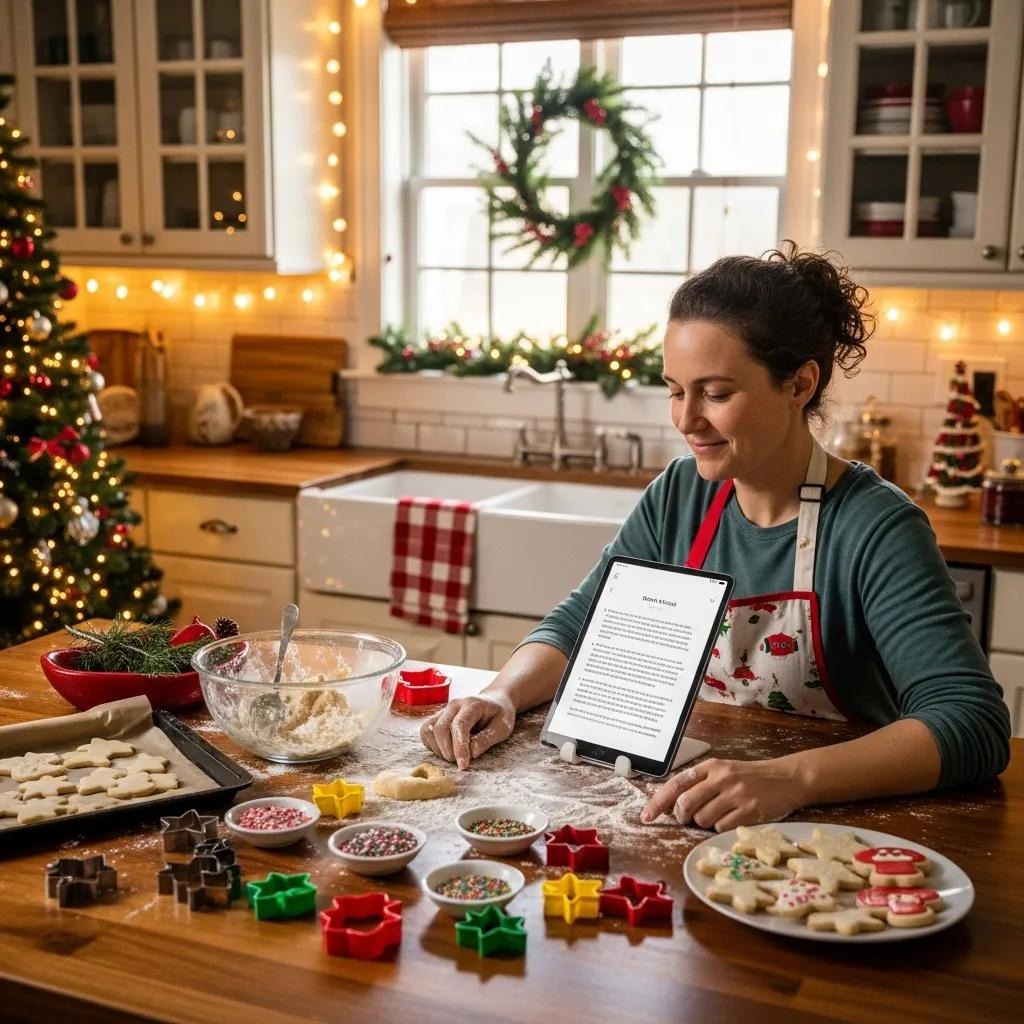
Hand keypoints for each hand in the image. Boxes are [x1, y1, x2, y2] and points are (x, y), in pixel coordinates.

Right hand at [419, 694, 516, 769]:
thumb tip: (471, 753)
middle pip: (441, 728)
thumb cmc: (500, 714)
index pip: (459, 725)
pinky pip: (426, 732)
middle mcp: (454, 705)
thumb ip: (487, 739)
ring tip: (454, 755)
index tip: (463, 765)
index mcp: (472, 704)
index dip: (459, 747)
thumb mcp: (502, 727)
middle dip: (448, 751)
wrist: (494, 701)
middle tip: (461, 762)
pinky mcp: (437, 717)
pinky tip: (446, 750)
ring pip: (429, 730)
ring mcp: (443, 710)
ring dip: (439, 749)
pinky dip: (432, 745)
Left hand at [639, 756, 809, 831]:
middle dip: (682, 816)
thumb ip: (699, 784)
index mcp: (711, 767)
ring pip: (702, 819)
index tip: (646, 816)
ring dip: (704, 822)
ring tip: (718, 814)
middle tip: (687, 818)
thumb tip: (671, 806)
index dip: (658, 802)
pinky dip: (720, 828)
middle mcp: (721, 778)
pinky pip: (721, 828)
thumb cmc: (750, 777)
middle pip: (686, 804)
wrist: (787, 778)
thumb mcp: (723, 772)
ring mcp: (736, 795)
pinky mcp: (749, 811)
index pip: (676, 784)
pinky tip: (731, 819)